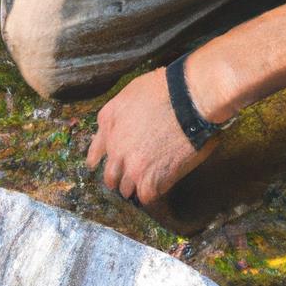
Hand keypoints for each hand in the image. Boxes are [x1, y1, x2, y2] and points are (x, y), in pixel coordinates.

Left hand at [86, 66, 218, 205]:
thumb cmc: (165, 89)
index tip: (102, 166)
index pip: (95, 152)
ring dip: (135, 188)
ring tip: (147, 185)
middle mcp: (115, 149)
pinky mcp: (151, 179)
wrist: (189, 100)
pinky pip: (145, 196)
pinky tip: (159, 188)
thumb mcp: (128, 93)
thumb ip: (116, 113)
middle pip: (110, 177)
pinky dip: (151, 195)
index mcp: (108, 126)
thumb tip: (114, 128)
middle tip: (129, 179)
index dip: (99, 161)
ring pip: (126, 189)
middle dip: (118, 179)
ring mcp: (132, 166)